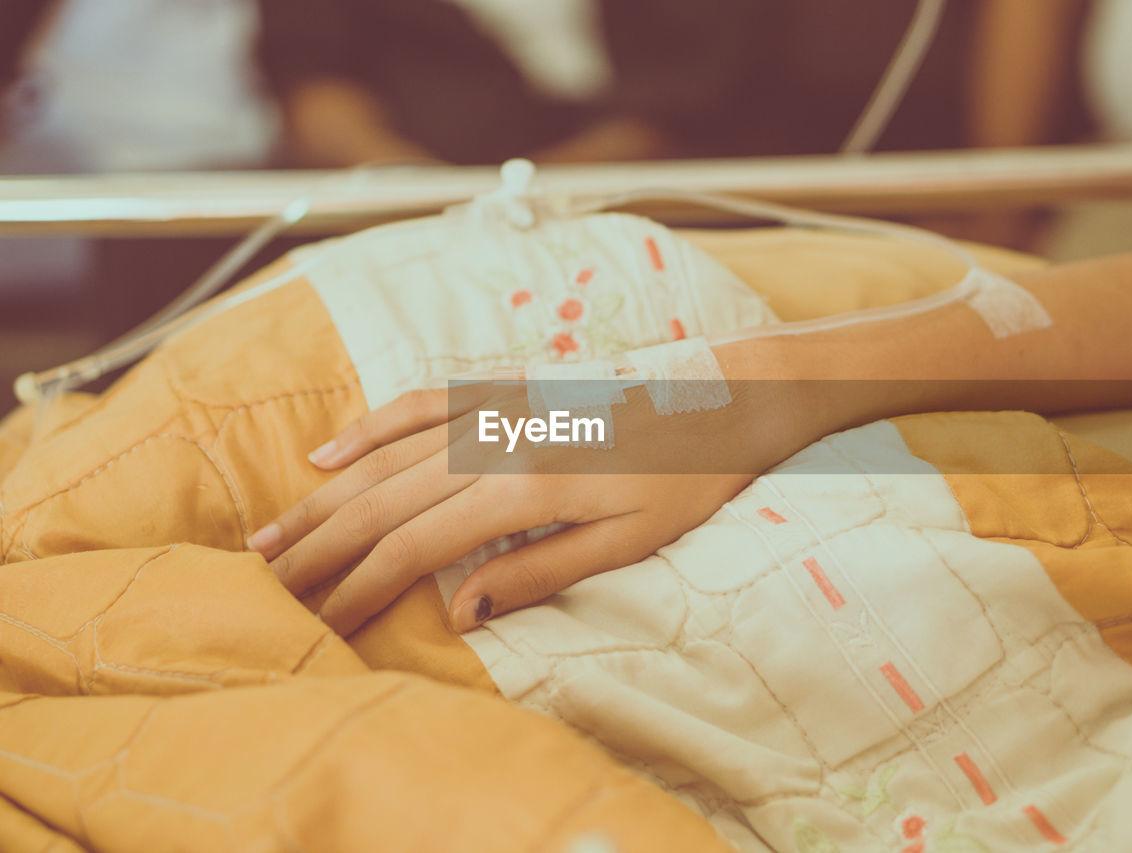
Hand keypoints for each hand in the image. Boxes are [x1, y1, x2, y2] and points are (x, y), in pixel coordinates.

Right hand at [248, 350, 818, 635]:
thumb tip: (459, 609)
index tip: (321, 620)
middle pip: (385, 500)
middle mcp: (498, 442)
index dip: (362, 585)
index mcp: (527, 488)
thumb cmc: (688, 479)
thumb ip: (539, 572)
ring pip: (387, 455)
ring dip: (325, 496)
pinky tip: (328, 453)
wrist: (725, 400)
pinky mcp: (504, 390)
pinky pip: (422, 403)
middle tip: (266, 583)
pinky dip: (370, 426)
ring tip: (271, 532)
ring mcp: (497, 409)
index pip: (418, 545)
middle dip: (321, 546)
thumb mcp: (626, 542)